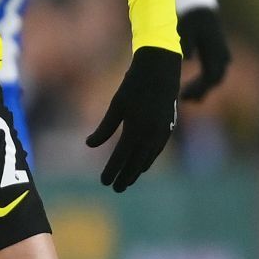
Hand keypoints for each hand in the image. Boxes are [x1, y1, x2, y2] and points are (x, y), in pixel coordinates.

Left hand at [85, 46, 180, 191]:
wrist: (161, 69)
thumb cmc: (133, 85)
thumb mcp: (116, 105)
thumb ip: (104, 128)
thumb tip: (89, 145)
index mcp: (135, 128)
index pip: (120, 157)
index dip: (112, 171)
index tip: (103, 182)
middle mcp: (150, 134)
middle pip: (135, 162)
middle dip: (125, 177)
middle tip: (115, 188)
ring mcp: (162, 132)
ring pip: (148, 158)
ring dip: (137, 171)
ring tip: (127, 181)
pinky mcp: (169, 127)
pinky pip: (157, 150)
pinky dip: (149, 160)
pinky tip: (143, 165)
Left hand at [176, 6, 230, 100]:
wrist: (201, 10)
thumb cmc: (191, 19)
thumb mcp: (186, 29)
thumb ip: (186, 42)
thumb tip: (187, 58)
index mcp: (215, 50)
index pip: (211, 75)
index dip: (199, 88)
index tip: (184, 95)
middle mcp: (222, 55)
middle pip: (214, 79)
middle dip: (200, 91)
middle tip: (184, 99)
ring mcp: (222, 56)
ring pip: (215, 78)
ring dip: (202, 89)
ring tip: (186, 98)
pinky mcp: (217, 56)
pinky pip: (213, 74)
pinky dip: (204, 84)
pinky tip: (190, 90)